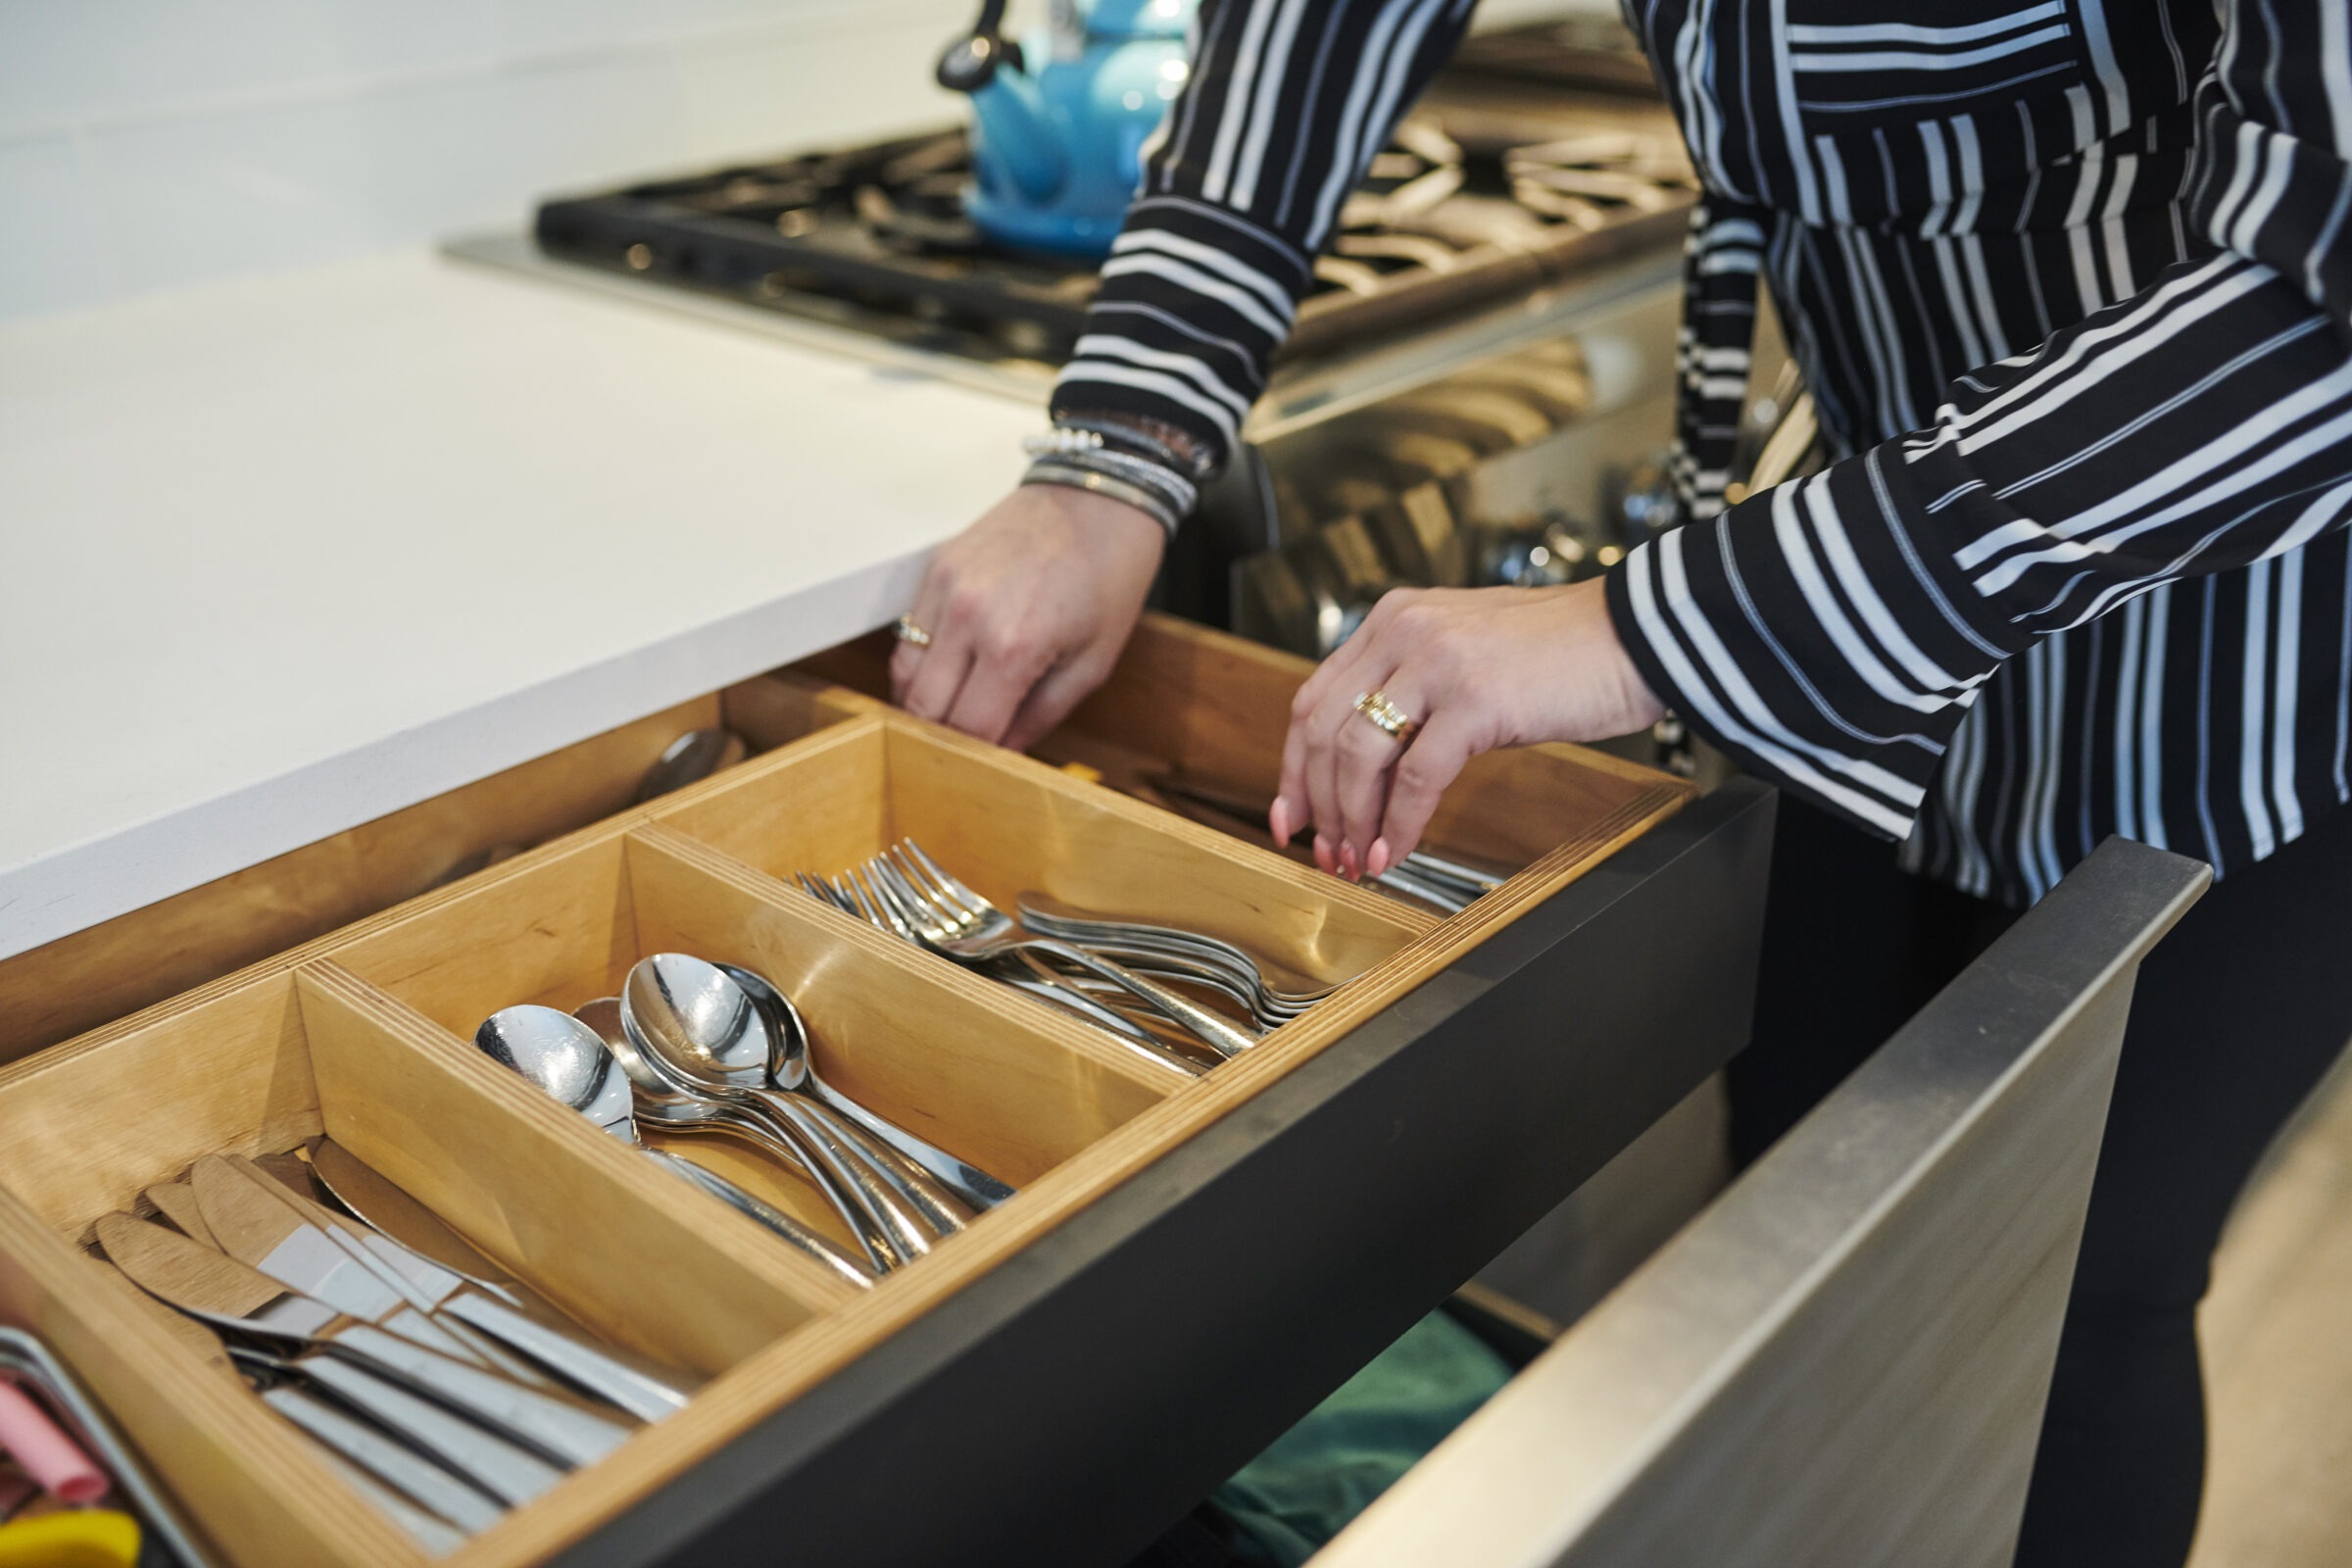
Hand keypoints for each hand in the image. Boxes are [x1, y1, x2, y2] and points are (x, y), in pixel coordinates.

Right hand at [891, 483, 1164, 750]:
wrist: (1098, 498)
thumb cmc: (1108, 576)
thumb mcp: (1093, 662)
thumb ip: (1042, 715)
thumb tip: (1005, 753)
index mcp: (1012, 647)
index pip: (968, 729)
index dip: (977, 757)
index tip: (988, 766)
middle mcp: (967, 618)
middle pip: (924, 708)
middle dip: (943, 736)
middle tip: (967, 745)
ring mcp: (944, 589)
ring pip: (903, 674)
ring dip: (924, 702)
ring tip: (955, 710)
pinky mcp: (935, 567)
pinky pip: (907, 634)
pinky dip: (921, 661)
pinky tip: (951, 669)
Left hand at [1270, 580, 1665, 880]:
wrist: (1638, 633)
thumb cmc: (1562, 653)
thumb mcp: (1465, 655)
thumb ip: (1411, 691)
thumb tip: (1368, 773)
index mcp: (1393, 619)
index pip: (1313, 699)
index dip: (1293, 768)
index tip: (1289, 817)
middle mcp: (1404, 631)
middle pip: (1322, 731)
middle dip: (1317, 805)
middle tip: (1323, 853)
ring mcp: (1438, 662)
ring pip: (1358, 756)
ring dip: (1352, 821)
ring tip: (1359, 861)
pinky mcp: (1475, 699)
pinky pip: (1416, 777)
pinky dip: (1398, 825)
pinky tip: (1396, 851)